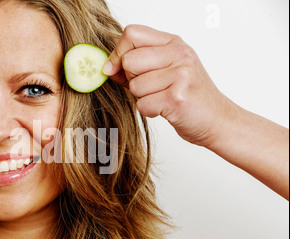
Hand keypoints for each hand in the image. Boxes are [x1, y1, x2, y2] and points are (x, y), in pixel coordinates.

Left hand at [104, 24, 232, 147]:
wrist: (217, 120)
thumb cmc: (188, 95)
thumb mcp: (165, 70)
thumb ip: (137, 64)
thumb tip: (106, 67)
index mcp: (174, 43)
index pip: (131, 33)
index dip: (118, 53)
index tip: (117, 69)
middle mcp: (179, 54)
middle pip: (129, 61)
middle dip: (132, 79)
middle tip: (151, 87)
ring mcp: (181, 75)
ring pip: (134, 85)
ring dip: (142, 98)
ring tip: (162, 98)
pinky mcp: (177, 98)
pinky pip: (142, 104)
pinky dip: (149, 111)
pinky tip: (165, 109)